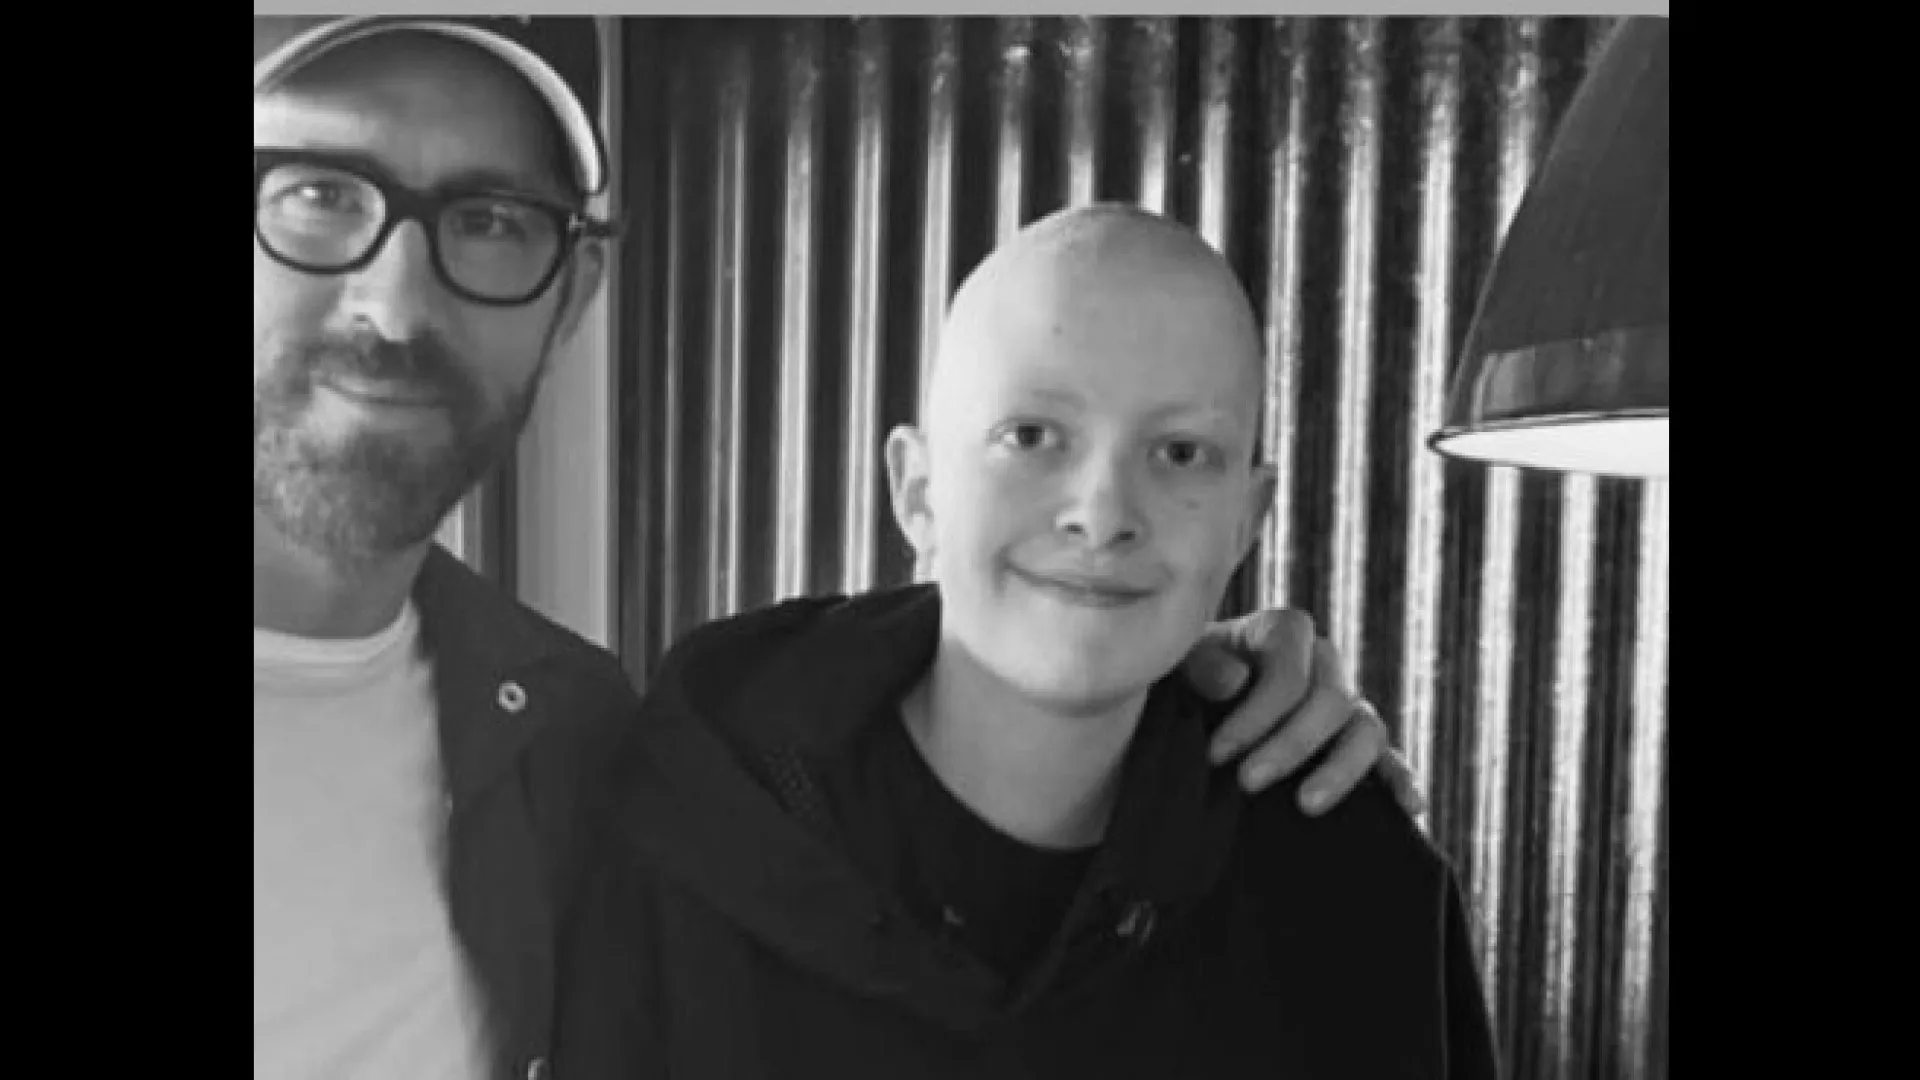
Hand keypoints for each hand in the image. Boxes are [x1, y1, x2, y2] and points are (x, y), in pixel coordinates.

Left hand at [1182, 608, 1424, 816]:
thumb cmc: (1183, 678)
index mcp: (1282, 631)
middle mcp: (1323, 662)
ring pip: (1367, 729)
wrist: (1190, 705)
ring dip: (1339, 769)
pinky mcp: (1355, 743)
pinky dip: (1401, 779)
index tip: (1218, 753)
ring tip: (1305, 805)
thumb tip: (1236, 681)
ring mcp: (1346, 702)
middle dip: (1289, 745)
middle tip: (1247, 783)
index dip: (1258, 712)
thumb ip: (1202, 665)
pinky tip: (1409, 807)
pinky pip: (1389, 758)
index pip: (1290, 667)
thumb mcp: (1179, 662)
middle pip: (1331, 700)